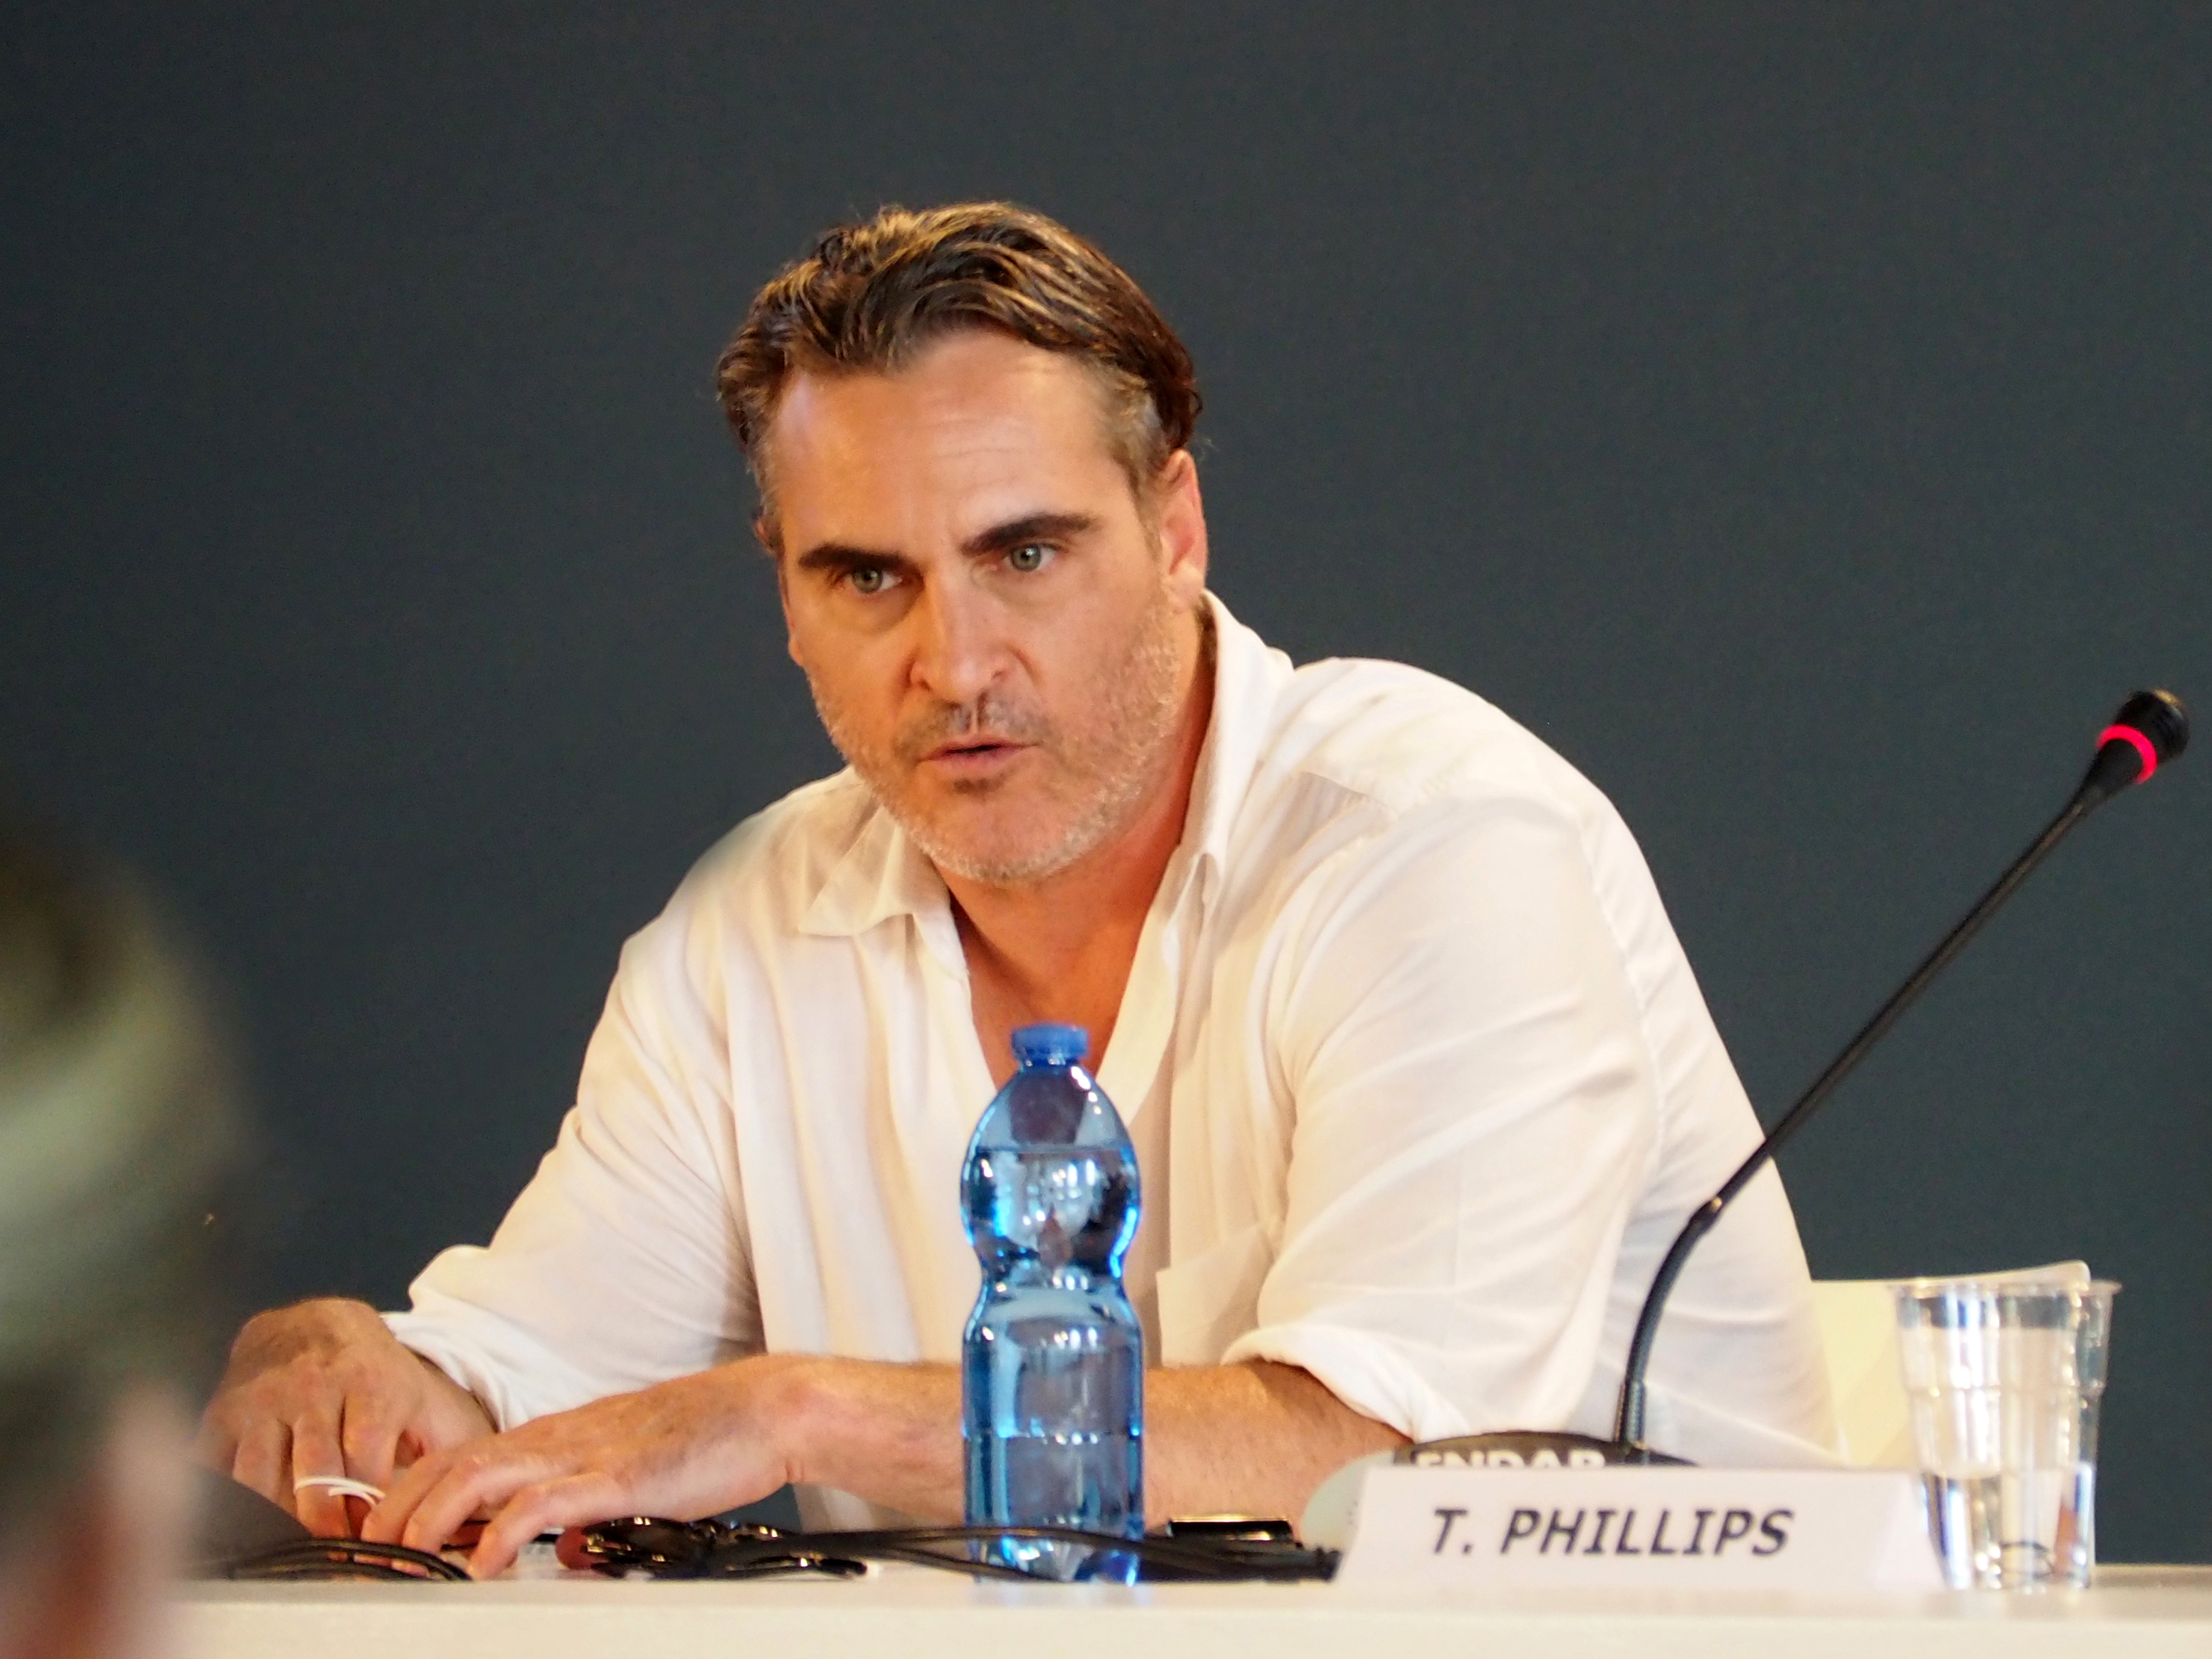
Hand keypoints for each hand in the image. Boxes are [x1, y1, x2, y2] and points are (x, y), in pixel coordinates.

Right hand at [195, 1298, 493, 1537]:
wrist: (316, 1324)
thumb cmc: (376, 1375)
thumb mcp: (425, 1397)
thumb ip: (449, 1447)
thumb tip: (470, 1501)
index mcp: (371, 1385)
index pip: (365, 1459)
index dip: (366, 1510)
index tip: (372, 1542)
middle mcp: (313, 1389)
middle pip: (312, 1474)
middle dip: (323, 1525)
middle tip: (335, 1556)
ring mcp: (263, 1400)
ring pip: (258, 1479)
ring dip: (274, 1522)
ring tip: (295, 1547)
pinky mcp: (222, 1413)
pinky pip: (215, 1472)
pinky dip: (226, 1506)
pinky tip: (248, 1524)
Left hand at [362, 1355, 809, 1578]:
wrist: (762, 1411)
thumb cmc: (704, 1440)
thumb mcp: (628, 1476)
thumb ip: (584, 1507)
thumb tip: (561, 1549)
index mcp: (555, 1436)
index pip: (458, 1458)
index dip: (408, 1494)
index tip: (377, 1535)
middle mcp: (556, 1438)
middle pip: (448, 1464)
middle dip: (395, 1510)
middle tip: (363, 1556)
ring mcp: (582, 1453)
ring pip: (476, 1475)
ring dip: (427, 1519)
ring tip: (400, 1559)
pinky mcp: (614, 1477)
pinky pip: (541, 1504)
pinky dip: (499, 1535)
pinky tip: (480, 1566)